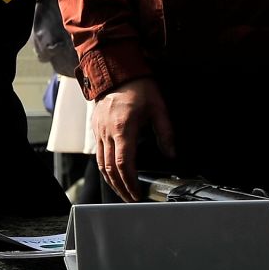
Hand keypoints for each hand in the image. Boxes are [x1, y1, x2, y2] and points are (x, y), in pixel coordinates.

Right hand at [91, 77, 173, 203]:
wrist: (115, 70)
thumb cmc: (137, 86)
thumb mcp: (158, 107)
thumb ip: (166, 132)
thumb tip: (171, 154)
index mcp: (123, 128)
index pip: (123, 164)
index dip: (129, 182)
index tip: (137, 194)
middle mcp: (107, 133)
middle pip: (109, 169)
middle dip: (120, 188)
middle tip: (131, 199)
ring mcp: (99, 131)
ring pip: (101, 164)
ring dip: (111, 181)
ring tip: (122, 191)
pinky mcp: (96, 129)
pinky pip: (98, 154)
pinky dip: (105, 168)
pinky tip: (113, 173)